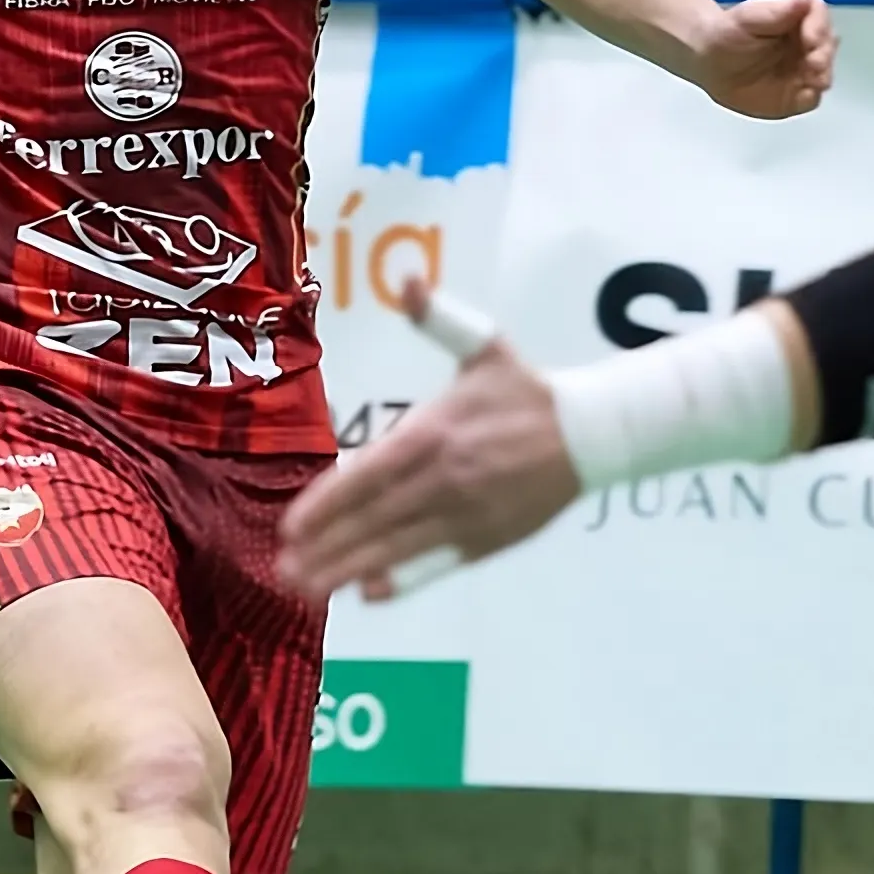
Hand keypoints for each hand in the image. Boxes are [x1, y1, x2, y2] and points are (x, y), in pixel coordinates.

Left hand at [278, 280, 581, 596]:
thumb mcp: (484, 347)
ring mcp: (466, 514)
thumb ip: (439, 318)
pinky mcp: (487, 539)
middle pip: (374, 519)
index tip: (291, 527)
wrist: (589, 433)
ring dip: (349, 571)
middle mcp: (444, 478)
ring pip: (397, 548)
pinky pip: (436, 564)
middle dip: (326, 546)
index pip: (367, 474)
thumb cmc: (526, 392)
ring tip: (311, 590)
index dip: (327, 504)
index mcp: (434, 432)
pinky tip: (371, 593)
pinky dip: (404, 581)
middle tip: (284, 570)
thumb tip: (408, 280)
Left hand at [693, 0, 835, 118]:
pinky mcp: (796, 94)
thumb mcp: (748, 17)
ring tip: (813, 81)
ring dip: (822, 77)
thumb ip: (777, 11)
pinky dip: (810, 98)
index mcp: (798, 18)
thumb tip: (804, 2)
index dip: (820, 27)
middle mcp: (807, 43)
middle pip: (827, 47)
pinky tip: (804, 96)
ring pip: (823, 73)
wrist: (710, 63)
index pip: (819, 18)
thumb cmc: (728, 34)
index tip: (812, 39)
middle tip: (814, 65)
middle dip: (824, 55)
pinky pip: (810, 98)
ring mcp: (803, 70)